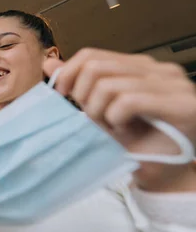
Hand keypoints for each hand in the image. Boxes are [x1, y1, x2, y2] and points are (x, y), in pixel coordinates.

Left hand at [44, 48, 195, 192]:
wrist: (162, 176)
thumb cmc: (133, 143)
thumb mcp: (100, 110)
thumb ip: (78, 84)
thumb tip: (49, 63)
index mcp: (141, 66)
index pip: (93, 55)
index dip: (69, 73)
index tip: (62, 95)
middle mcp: (159, 68)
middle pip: (96, 67)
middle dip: (84, 97)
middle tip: (95, 120)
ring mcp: (174, 84)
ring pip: (108, 86)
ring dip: (100, 113)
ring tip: (113, 127)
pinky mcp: (182, 103)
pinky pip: (127, 101)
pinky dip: (116, 118)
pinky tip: (125, 130)